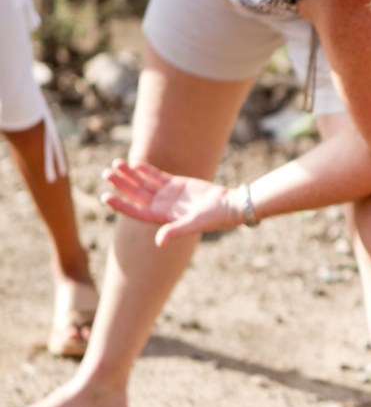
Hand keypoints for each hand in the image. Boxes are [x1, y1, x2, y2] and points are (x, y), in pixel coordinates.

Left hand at [101, 159, 241, 245]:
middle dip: (121, 184)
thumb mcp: (193, 223)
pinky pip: (157, 175)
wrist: (228, 205)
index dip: (120, 204)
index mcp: (162, 218)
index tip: (106, 196)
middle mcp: (162, 206)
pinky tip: (134, 163)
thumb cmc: (212, 218)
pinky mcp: (177, 184)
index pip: (135, 211)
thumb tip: (159, 242)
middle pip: (136, 194)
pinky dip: (145, 170)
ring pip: (143, 183)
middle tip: (106, 174)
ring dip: (130, 174)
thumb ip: (175, 230)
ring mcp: (168, 195)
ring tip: (115, 164)